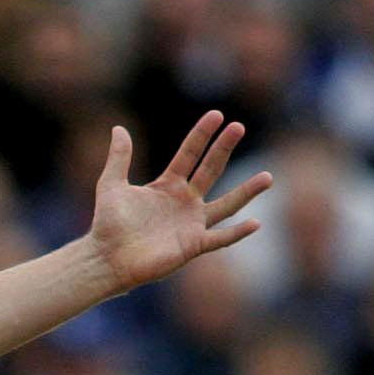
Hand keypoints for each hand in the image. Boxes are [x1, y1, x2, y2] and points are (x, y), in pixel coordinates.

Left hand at [87, 112, 272, 292]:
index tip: (217, 115)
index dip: (201, 135)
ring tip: (268, 176)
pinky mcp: (192, 245)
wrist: (105, 259)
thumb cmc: (107, 225)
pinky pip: (220, 239)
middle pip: (211, 170)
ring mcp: (191, 223)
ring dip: (247, 191)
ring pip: (227, 204)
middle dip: (223, 148)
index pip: (190, 154)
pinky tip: (256, 223)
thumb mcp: (111, 186)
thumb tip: (118, 128)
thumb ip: (119, 158)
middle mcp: (185, 202)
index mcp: (168, 186)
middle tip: (238, 126)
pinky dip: (237, 233)